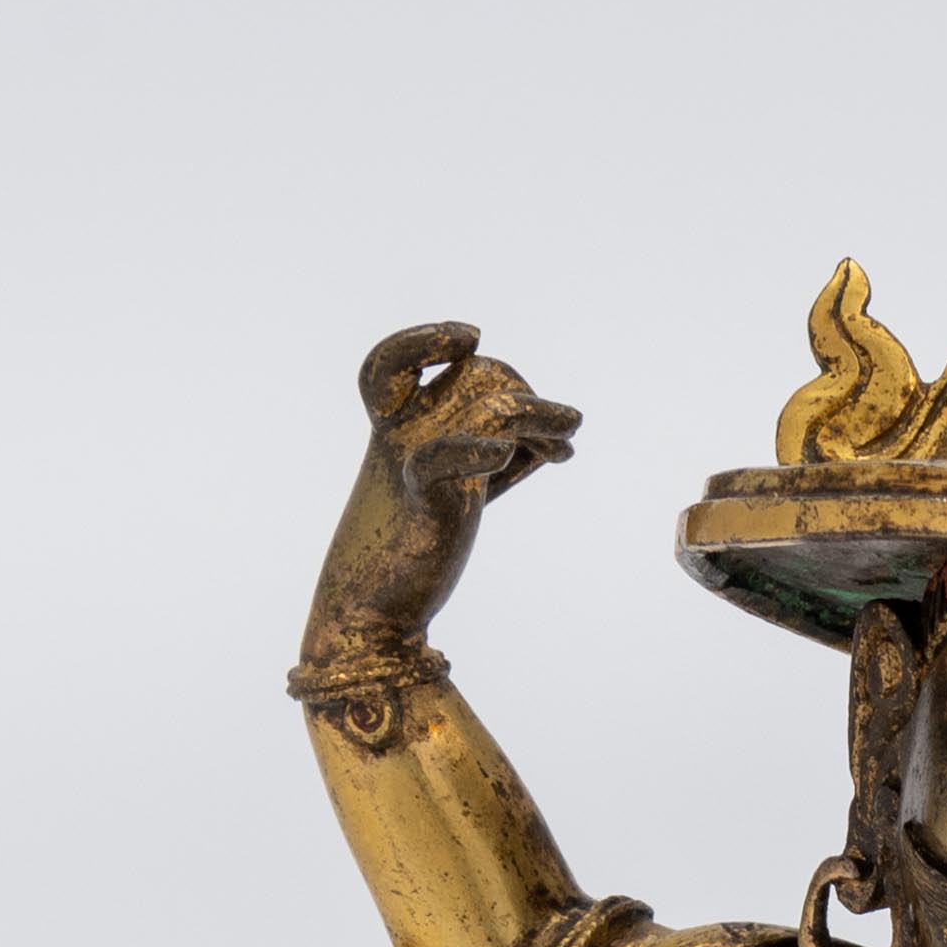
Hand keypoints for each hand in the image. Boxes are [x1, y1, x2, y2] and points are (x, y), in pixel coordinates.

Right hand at [301, 324, 581, 658]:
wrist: (378, 609)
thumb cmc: (416, 542)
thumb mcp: (455, 487)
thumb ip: (486, 452)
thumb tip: (541, 437)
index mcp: (395, 425)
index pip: (393, 362)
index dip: (427, 339)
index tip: (471, 337)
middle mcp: (398, 433)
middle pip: (473, 377)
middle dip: (523, 391)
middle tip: (559, 427)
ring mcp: (409, 461)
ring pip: (486, 407)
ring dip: (541, 417)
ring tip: (568, 440)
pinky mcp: (426, 498)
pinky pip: (449, 456)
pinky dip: (485, 449)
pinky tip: (541, 459)